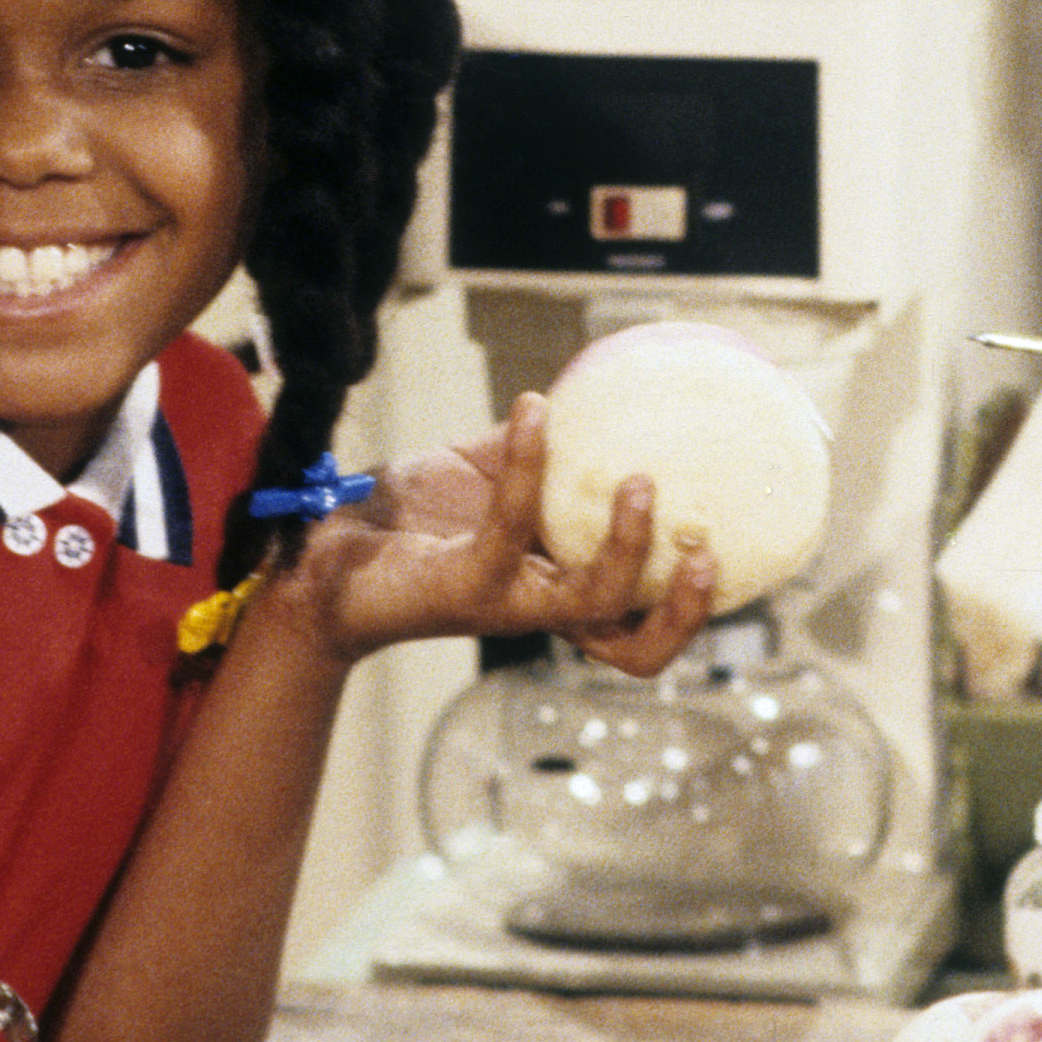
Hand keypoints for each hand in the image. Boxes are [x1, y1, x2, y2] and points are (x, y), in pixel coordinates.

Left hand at [281, 392, 716, 674]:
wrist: (315, 545)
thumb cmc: (401, 516)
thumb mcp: (482, 475)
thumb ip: (532, 453)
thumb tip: (583, 391)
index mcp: (555, 591)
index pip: (638, 622)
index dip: (690, 607)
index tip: (726, 548)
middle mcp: (537, 611)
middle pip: (634, 650)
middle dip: (683, 612)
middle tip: (706, 551)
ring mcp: (502, 605)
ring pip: (589, 603)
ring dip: (625, 546)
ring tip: (636, 480)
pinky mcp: (460, 586)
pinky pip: (510, 523)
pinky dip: (528, 461)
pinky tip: (532, 408)